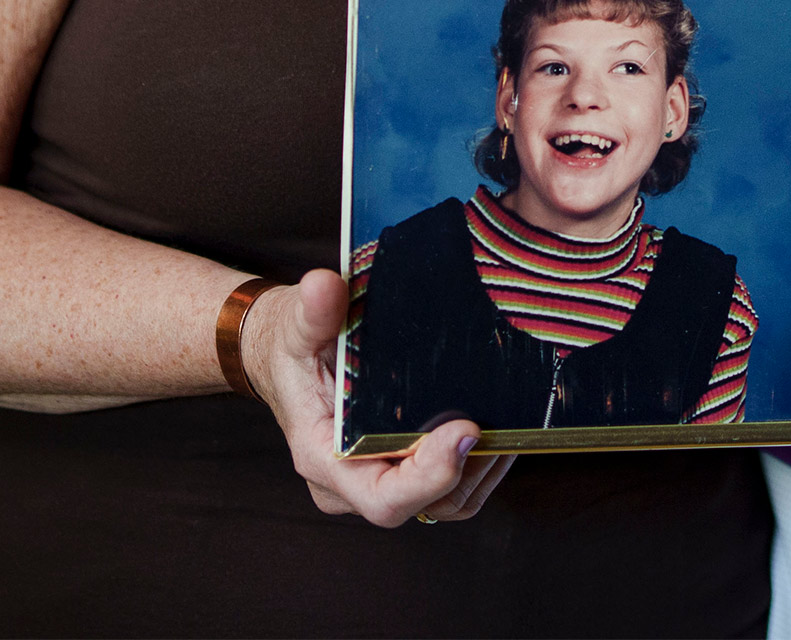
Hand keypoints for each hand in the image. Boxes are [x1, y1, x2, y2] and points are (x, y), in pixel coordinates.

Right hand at [238, 270, 516, 526]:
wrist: (283, 359)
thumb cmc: (291, 348)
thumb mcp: (296, 325)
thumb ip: (312, 310)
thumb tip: (324, 285)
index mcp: (322, 458)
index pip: (383, 498)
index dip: (430, 476)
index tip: (466, 429)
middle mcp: (348, 485)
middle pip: (421, 505)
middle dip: (467, 468)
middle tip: (498, 421)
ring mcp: (374, 483)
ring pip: (440, 505)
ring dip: (478, 471)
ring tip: (507, 425)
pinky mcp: (395, 474)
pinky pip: (444, 494)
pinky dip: (474, 469)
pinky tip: (493, 430)